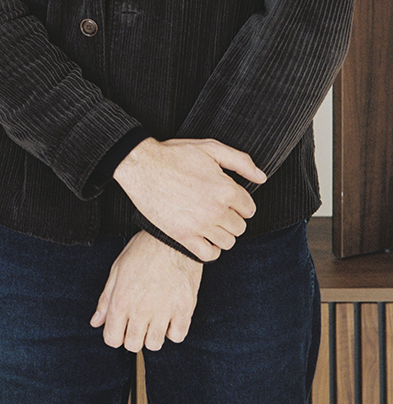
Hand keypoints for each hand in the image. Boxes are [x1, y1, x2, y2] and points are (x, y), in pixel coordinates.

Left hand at [91, 231, 201, 350]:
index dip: (114, 335)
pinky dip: (173, 330)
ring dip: (152, 335)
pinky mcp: (184, 308)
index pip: (112, 339)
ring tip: (154, 318)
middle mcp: (141, 308)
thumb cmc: (143, 251)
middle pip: (133, 345)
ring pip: (155, 344)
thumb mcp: (117, 270)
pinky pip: (177, 336)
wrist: (172, 237)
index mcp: (121, 299)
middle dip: (132, 337)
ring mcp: (164, 310)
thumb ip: (106, 300)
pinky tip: (170, 316)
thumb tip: (96, 322)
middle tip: (137, 322)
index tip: (120, 327)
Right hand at [113, 136, 265, 261]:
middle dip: (232, 218)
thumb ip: (241, 161)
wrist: (141, 166)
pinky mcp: (183, 236)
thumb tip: (262, 178)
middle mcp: (216, 210)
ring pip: (227, 242)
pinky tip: (204, 237)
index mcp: (226, 189)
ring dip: (222, 233)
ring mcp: (199, 225)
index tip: (228, 198)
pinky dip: (210, 249)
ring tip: (210, 221)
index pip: (249, 209)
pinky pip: (208, 254)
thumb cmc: (175, 155)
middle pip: (240, 227)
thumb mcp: (210, 148)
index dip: (240, 202)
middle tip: (218, 208)